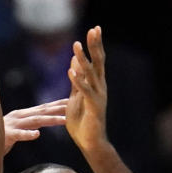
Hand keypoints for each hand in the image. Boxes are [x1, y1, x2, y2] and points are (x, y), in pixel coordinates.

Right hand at [3, 99, 68, 153]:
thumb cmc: (1, 135)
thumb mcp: (18, 128)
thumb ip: (28, 125)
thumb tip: (41, 125)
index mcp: (23, 115)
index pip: (43, 108)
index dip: (57, 104)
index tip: (71, 101)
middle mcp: (20, 117)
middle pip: (43, 111)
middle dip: (58, 108)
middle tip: (73, 106)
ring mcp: (14, 125)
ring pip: (36, 121)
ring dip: (51, 119)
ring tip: (65, 120)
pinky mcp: (7, 135)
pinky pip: (19, 135)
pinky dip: (28, 134)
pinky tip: (37, 134)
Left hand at [65, 27, 108, 151]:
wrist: (90, 143)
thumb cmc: (83, 122)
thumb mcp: (76, 95)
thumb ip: (76, 79)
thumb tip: (75, 60)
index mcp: (96, 85)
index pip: (96, 61)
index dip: (95, 45)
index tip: (94, 29)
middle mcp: (100, 88)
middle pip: (98, 63)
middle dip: (95, 46)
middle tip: (94, 29)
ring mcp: (98, 97)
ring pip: (91, 75)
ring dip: (83, 60)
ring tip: (76, 46)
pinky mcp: (93, 107)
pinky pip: (85, 91)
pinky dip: (78, 81)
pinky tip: (71, 71)